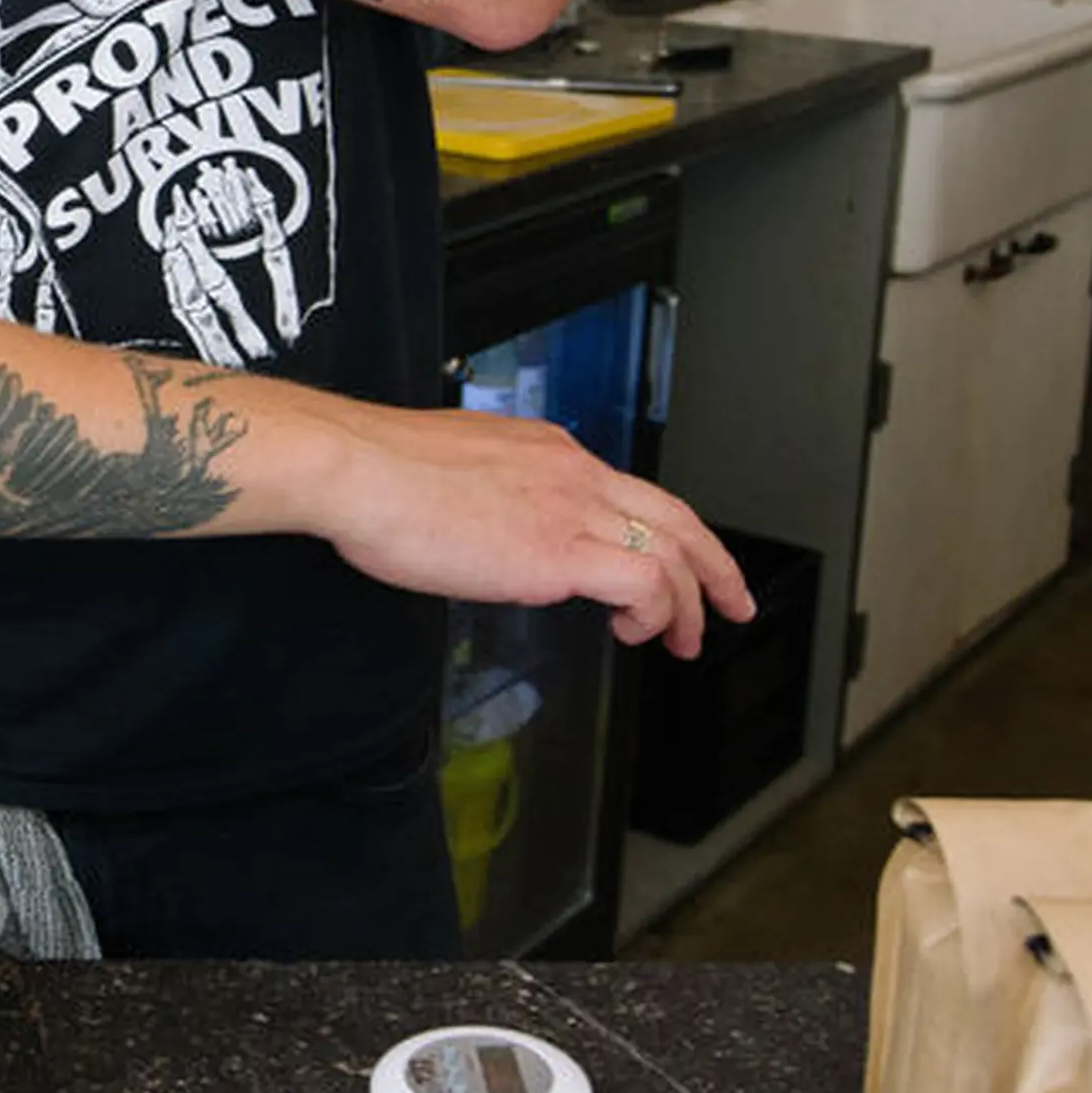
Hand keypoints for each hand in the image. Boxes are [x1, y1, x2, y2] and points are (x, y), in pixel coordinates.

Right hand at [314, 401, 752, 659]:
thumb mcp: (453, 468)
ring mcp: (571, 510)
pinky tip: (633, 633)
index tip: (676, 561)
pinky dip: (654, 612)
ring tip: (687, 641)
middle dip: (715, 567)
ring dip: (690, 604)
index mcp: (548, 451)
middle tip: (731, 603)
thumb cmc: (380, 474)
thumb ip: (489, 493)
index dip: (667, 530)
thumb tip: (486, 523)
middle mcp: (573, 473)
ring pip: (671, 553)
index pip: (630, 491)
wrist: (359, 469)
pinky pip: (642, 584)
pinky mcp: (560, 553)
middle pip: (676, 516)